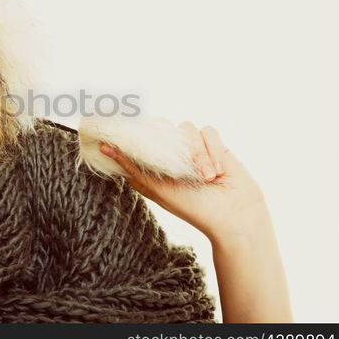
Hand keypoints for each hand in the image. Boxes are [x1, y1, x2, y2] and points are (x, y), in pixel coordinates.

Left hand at [99, 121, 269, 241]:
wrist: (233, 217)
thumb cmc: (192, 208)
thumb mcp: (156, 188)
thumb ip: (132, 166)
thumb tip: (105, 147)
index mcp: (156, 163)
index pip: (141, 136)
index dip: (134, 128)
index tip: (121, 120)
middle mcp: (173, 153)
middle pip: (163, 126)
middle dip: (168, 138)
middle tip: (177, 156)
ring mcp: (195, 148)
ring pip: (187, 128)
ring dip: (197, 154)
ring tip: (206, 177)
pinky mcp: (216, 146)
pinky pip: (208, 132)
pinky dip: (212, 151)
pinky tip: (217, 172)